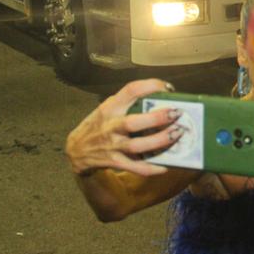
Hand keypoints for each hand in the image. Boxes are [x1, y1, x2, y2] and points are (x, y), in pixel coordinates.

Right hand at [66, 79, 181, 176]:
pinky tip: (166, 165)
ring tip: (177, 134)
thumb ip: (127, 103)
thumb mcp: (107, 108)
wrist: (76, 150)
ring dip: (159, 141)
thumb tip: (160, 99)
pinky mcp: (114, 162)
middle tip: (176, 113)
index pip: (130, 90)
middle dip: (157, 118)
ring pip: (137, 145)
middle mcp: (110, 126)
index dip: (150, 86)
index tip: (167, 88)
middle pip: (133, 122)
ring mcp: (112, 145)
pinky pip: (135, 167)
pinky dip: (151, 167)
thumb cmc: (99, 125)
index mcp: (110, 107)